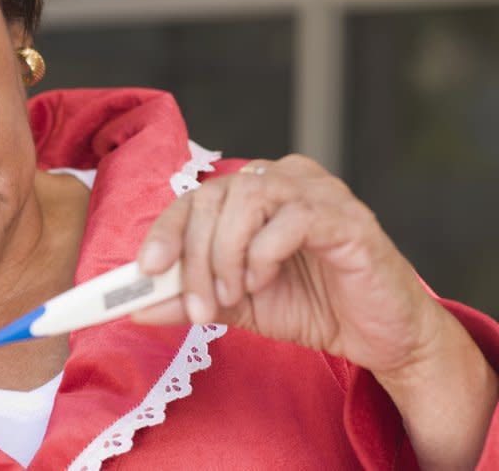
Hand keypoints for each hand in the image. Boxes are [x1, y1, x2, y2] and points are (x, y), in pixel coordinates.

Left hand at [133, 154, 440, 375]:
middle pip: (214, 196)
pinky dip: (265, 253)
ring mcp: (318, 193)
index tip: (146, 269)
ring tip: (235, 294)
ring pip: (248, 198)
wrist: (379, 336)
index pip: (194, 198)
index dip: (165, 230)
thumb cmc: (311, 306)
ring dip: (227, 254)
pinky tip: (266, 281)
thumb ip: (188, 300)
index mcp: (253, 194)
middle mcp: (283, 180)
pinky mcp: (347, 218)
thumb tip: (135, 308)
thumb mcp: (234, 306)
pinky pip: (292, 218)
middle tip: (199, 305)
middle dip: (196, 256)